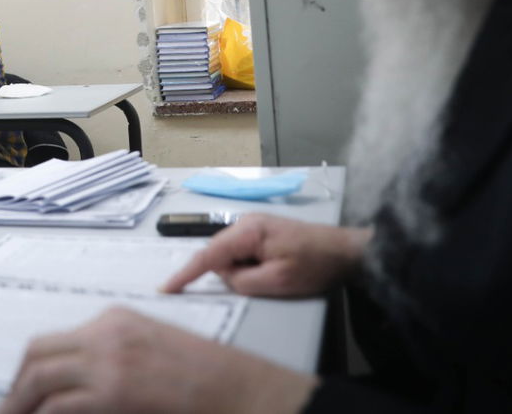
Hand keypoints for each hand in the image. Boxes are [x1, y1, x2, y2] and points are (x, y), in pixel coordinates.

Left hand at [0, 307, 316, 413]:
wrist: (239, 388)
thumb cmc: (204, 377)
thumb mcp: (152, 351)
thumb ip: (113, 360)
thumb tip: (77, 387)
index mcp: (114, 320)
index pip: (52, 342)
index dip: (30, 372)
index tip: (21, 394)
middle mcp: (104, 334)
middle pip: (36, 356)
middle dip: (17, 387)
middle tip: (8, 411)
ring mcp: (107, 362)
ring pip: (39, 380)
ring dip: (20, 404)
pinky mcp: (113, 392)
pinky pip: (59, 406)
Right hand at [162, 214, 370, 297]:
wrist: (345, 251)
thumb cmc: (315, 264)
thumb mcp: (278, 281)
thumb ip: (243, 281)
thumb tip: (225, 277)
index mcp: (248, 231)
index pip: (208, 255)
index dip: (185, 274)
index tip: (166, 289)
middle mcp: (245, 223)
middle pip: (218, 255)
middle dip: (230, 274)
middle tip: (264, 282)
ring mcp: (252, 225)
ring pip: (229, 256)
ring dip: (242, 271)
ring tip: (275, 274)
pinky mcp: (260, 233)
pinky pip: (241, 254)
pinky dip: (248, 267)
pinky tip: (272, 270)